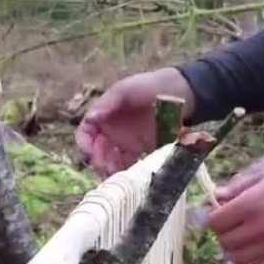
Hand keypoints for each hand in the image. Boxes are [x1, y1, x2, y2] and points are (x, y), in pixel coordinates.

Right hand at [75, 68, 194, 177]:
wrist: (179, 92)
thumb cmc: (148, 86)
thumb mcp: (125, 89)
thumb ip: (108, 102)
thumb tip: (91, 118)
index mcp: (102, 118)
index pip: (85, 134)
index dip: (84, 144)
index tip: (90, 152)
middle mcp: (111, 135)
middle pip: (96, 154)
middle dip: (99, 162)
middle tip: (107, 166)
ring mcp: (126, 146)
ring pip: (111, 165)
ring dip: (111, 172)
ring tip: (119, 174)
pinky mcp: (142, 155)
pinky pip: (130, 169)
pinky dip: (128, 175)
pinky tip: (132, 177)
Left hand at [208, 154, 263, 263]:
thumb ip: (239, 187)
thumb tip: (216, 197)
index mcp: (251, 204)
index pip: (215, 222)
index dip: (214, 219)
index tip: (219, 216)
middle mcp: (260, 227)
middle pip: (225, 241)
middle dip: (223, 234)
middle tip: (231, 228)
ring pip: (237, 259)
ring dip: (233, 252)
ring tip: (239, 243)